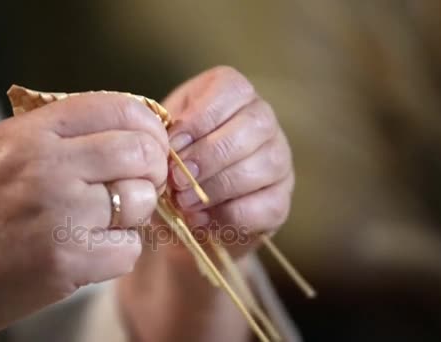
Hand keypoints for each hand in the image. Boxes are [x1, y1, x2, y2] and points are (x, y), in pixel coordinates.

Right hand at [0, 93, 168, 339]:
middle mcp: (48, 166)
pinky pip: (129, 250)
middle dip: (151, 170)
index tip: (148, 144)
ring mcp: (59, 215)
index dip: (147, 126)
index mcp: (30, 132)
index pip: (120, 108)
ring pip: (140, 202)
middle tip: (138, 184)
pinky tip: (92, 251)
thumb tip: (123, 133)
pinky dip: (119, 252)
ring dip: (133, 215)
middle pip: (140, 153)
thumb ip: (57, 134)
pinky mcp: (67, 263)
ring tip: (105, 222)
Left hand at [164, 66, 293, 259]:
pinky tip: (202, 220)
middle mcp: (262, 120)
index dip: (200, 119)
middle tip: (177, 178)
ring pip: (264, 165)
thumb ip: (163, 133)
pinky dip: (230, 215)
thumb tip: (166, 142)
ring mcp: (278, 160)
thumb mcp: (161, 137)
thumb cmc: (169, 162)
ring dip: (218, 187)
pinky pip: (266, 205)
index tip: (172, 144)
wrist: (178, 211)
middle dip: (209, 155)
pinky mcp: (279, 199)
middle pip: (253, 126)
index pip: (231, 90)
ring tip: (185, 201)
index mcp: (234, 93)